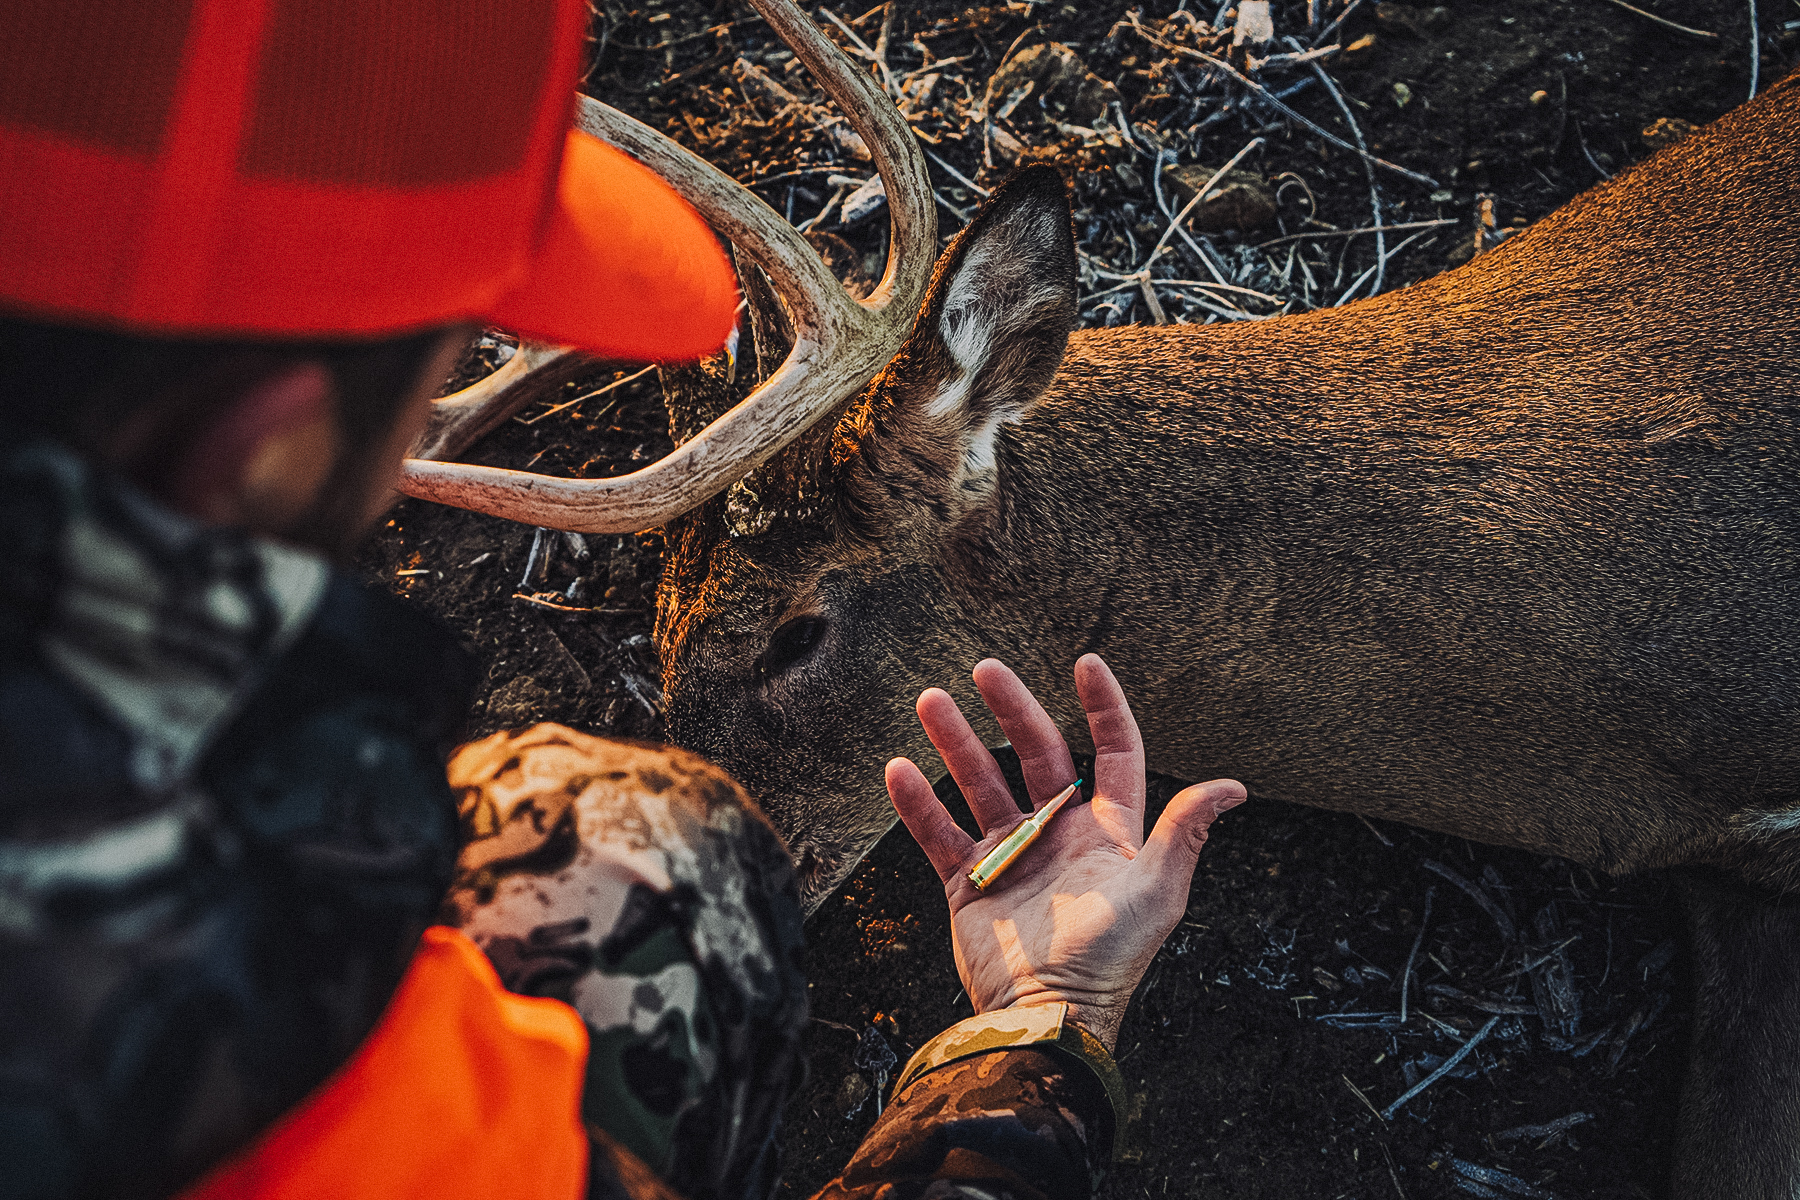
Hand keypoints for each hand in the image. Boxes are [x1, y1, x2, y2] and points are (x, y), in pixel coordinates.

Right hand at [885, 654, 1245, 1051]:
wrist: (1046, 1014)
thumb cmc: (1110, 957)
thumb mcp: (1156, 890)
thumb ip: (1183, 831)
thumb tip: (1233, 787)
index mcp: (1106, 832)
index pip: (1110, 753)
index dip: (1102, 708)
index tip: (1085, 665)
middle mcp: (1057, 835)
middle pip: (1035, 755)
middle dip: (1013, 709)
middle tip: (985, 670)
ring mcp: (1011, 857)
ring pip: (980, 783)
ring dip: (955, 743)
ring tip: (931, 703)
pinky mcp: (969, 883)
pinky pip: (939, 834)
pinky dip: (917, 804)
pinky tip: (898, 770)